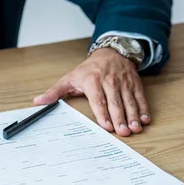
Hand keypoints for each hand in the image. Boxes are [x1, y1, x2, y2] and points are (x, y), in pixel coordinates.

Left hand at [34, 48, 150, 136]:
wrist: (111, 52)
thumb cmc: (89, 69)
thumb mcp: (70, 78)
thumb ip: (54, 92)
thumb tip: (38, 102)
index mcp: (92, 80)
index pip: (98, 98)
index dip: (102, 112)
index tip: (106, 126)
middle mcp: (109, 81)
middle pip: (115, 102)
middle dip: (120, 118)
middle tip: (123, 132)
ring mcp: (124, 82)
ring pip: (129, 101)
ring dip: (133, 115)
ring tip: (135, 129)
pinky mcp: (134, 84)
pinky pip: (140, 97)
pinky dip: (144, 109)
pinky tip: (145, 120)